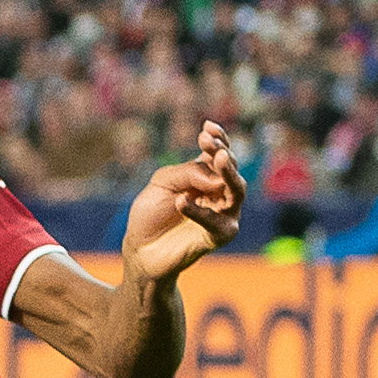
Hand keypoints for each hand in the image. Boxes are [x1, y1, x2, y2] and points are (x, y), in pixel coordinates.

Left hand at [122, 120, 244, 283]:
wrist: (140, 249)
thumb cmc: (151, 215)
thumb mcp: (161, 183)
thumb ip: (186, 173)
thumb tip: (214, 178)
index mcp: (206, 177)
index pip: (219, 154)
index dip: (218, 139)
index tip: (208, 127)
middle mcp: (220, 193)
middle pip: (231, 169)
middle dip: (222, 152)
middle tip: (209, 141)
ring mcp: (223, 214)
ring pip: (236, 191)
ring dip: (226, 173)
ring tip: (216, 157)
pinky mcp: (219, 235)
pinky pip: (216, 221)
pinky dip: (199, 211)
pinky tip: (181, 201)